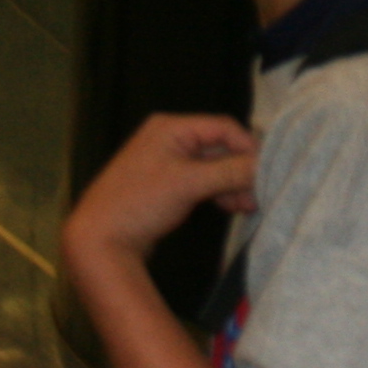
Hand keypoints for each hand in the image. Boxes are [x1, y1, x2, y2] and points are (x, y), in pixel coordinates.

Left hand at [66, 114, 259, 265]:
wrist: (100, 240)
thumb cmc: (140, 203)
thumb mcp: (189, 183)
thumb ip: (229, 171)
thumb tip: (265, 165)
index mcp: (170, 127)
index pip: (222, 127)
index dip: (247, 147)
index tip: (267, 172)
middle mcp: (168, 139)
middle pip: (218, 148)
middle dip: (240, 170)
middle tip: (260, 194)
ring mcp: (166, 162)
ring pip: (211, 167)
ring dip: (231, 184)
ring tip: (248, 207)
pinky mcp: (166, 184)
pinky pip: (200, 181)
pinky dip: (217, 192)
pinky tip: (232, 208)